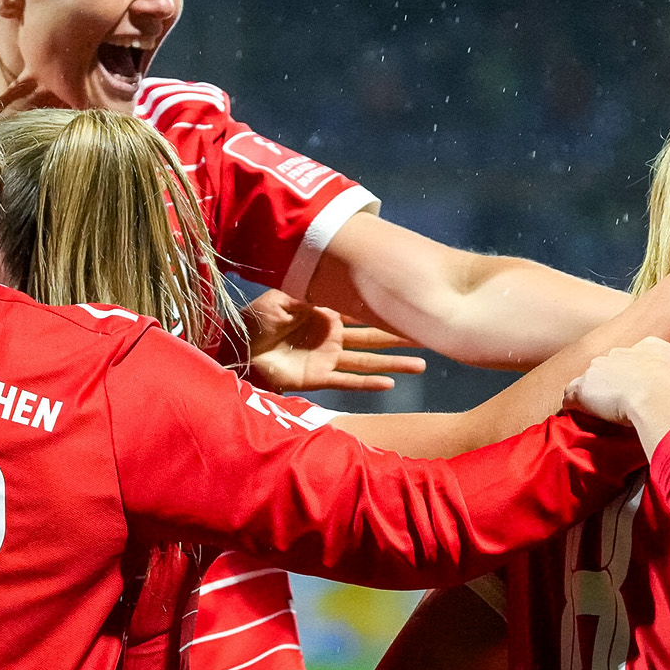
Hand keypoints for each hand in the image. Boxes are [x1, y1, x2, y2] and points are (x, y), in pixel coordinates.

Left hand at [243, 290, 426, 392]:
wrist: (237, 348)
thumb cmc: (256, 320)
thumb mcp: (282, 298)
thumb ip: (310, 293)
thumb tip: (338, 284)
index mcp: (327, 313)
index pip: (363, 310)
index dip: (386, 308)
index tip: (413, 303)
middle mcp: (333, 335)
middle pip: (375, 337)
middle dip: (401, 336)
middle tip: (432, 334)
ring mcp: (328, 358)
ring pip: (368, 360)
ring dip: (394, 363)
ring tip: (422, 365)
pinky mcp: (318, 377)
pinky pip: (348, 381)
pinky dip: (368, 384)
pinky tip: (390, 385)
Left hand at [563, 338, 669, 449]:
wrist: (656, 394)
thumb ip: (666, 359)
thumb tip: (663, 367)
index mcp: (640, 347)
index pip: (629, 358)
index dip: (629, 374)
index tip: (633, 388)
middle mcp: (615, 354)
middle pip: (605, 367)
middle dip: (607, 382)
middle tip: (616, 402)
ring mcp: (596, 371)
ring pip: (586, 381)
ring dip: (589, 394)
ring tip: (596, 411)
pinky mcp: (582, 390)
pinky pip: (570, 397)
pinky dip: (572, 405)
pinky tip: (577, 415)